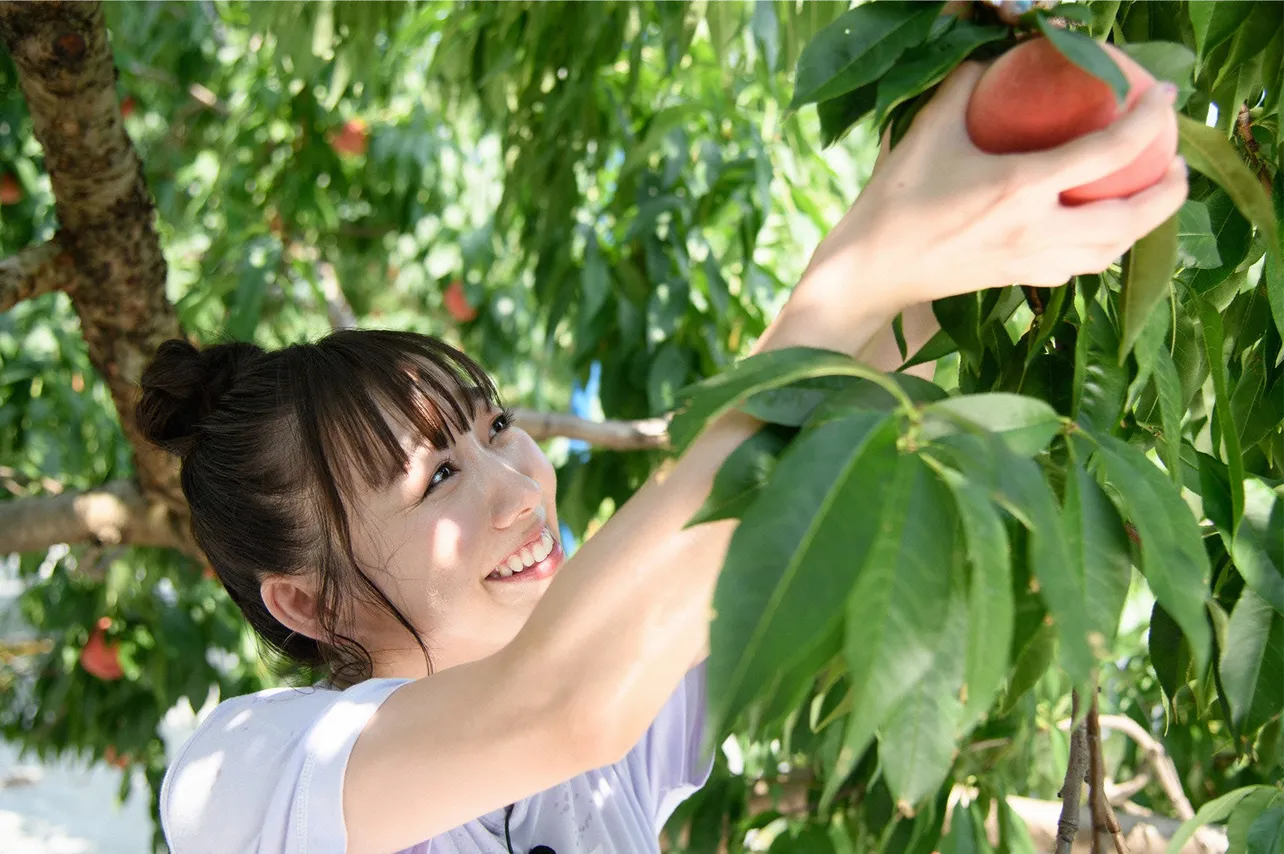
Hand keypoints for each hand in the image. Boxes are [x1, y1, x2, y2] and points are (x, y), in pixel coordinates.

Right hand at [801, 60, 1187, 315]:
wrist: (870, 271)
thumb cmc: (894, 199)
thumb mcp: (929, 130)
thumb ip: (968, 86)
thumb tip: (995, 55)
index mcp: (1020, 187)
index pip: (1110, 151)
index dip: (1150, 119)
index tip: (1165, 96)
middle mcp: (1036, 230)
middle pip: (1131, 218)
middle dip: (1169, 192)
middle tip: (1179, 162)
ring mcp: (1030, 262)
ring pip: (1111, 252)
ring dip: (1144, 226)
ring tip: (1151, 198)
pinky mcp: (1018, 281)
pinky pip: (1081, 267)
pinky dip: (1104, 248)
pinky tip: (1100, 231)